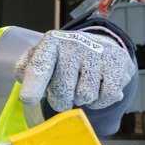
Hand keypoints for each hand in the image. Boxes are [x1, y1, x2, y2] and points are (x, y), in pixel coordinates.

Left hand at [15, 29, 134, 111]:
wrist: (98, 44)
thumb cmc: (62, 57)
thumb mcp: (41, 56)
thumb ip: (26, 70)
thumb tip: (28, 95)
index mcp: (51, 43)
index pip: (40, 65)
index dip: (34, 85)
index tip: (29, 99)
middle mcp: (75, 45)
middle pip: (62, 92)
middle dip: (60, 100)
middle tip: (62, 92)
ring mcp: (98, 54)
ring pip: (84, 97)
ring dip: (80, 99)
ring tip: (81, 85)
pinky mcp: (117, 64)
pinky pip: (104, 97)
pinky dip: (98, 101)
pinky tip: (96, 88)